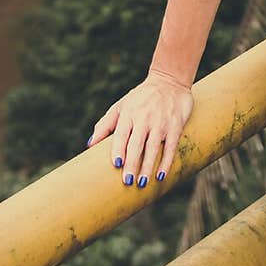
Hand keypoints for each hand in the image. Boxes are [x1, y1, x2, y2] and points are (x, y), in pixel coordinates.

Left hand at [86, 69, 193, 189]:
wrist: (169, 81)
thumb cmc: (140, 98)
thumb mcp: (121, 106)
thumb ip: (105, 124)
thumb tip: (89, 144)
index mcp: (129, 113)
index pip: (122, 134)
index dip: (119, 149)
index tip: (116, 164)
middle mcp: (144, 118)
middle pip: (136, 144)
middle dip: (132, 163)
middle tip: (127, 181)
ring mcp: (160, 122)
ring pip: (153, 147)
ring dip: (147, 166)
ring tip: (142, 183)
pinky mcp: (175, 125)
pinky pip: (170, 146)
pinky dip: (166, 162)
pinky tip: (160, 175)